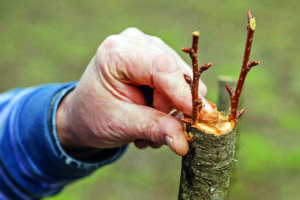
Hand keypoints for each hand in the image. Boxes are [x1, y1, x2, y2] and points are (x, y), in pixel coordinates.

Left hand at [56, 28, 206, 155]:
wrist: (85, 113)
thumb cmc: (95, 117)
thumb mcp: (121, 125)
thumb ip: (154, 129)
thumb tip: (183, 143)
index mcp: (117, 53)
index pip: (162, 67)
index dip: (182, 93)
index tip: (195, 119)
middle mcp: (135, 42)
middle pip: (176, 73)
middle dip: (171, 107)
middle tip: (153, 131)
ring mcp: (148, 46)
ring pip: (182, 79)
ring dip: (169, 109)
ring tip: (146, 125)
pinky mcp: (157, 56)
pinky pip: (179, 81)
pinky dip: (169, 103)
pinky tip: (150, 113)